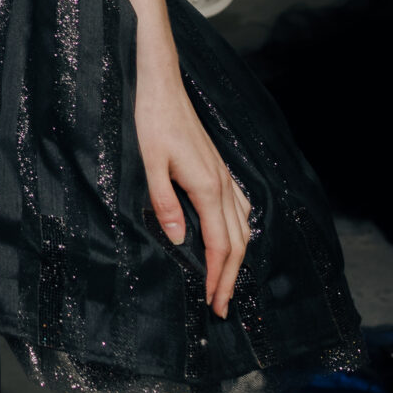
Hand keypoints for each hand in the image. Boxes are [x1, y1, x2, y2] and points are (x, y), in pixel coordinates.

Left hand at [136, 59, 250, 316]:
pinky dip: (240, 233)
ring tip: (227, 283)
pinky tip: (233, 239)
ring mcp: (224, 176)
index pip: (219, 244)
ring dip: (237, 259)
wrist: (162, 86)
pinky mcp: (219, 169)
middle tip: (221, 307)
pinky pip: (240, 210)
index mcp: (207, 187)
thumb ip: (164, 201)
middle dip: (230, 277)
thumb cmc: (152, 121)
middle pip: (237, 243)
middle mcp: (222, 185)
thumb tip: (178, 239)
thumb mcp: (149, 162)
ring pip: (243, 227)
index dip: (217, 276)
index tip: (212, 302)